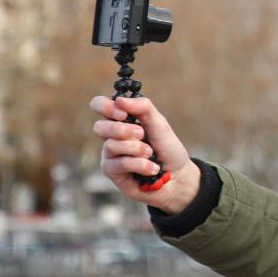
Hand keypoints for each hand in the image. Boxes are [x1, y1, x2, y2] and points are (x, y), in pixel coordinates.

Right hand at [90, 95, 200, 215]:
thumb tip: (119, 100)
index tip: (124, 114)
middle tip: (142, 134)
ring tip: (151, 154)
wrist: (178, 176)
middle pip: (99, 127)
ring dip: (137, 149)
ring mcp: (110, 154)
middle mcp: (112, 136)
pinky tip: (152, 168)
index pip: (99, 105)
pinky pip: (119, 164)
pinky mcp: (112, 172)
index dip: (106, 107)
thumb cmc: (167, 148)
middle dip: (123, 130)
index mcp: (122, 119)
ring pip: (111, 145)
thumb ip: (143, 108)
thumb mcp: (160, 124)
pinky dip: (140, 164)